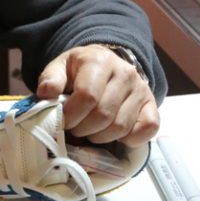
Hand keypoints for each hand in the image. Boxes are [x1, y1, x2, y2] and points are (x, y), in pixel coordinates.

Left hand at [36, 44, 159, 146]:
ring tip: (90, 130)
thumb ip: (50, 79)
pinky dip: (129, 139)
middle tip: (75, 128)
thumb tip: (47, 93)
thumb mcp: (60, 68)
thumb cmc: (80, 70)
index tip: (63, 121)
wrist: (106, 64)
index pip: (87, 96)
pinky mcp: (152, 105)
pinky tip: (114, 133)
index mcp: (100, 61)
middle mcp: (125, 73)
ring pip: (121, 127)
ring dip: (101, 137)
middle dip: (83, 129)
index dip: (72, 115)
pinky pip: (147, 130)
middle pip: (104, 115)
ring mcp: (141, 89)